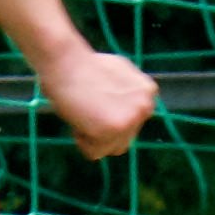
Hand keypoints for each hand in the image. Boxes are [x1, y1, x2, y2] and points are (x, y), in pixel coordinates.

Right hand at [41, 39, 159, 160]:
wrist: (66, 62)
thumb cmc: (83, 66)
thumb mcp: (118, 75)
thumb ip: (127, 95)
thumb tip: (123, 111)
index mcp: (148, 93)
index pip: (131, 123)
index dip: (108, 116)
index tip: (96, 101)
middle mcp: (145, 107)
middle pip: (124, 140)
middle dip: (103, 130)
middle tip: (87, 108)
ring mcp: (131, 119)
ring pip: (110, 149)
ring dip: (93, 137)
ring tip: (84, 112)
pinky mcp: (114, 129)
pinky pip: (94, 153)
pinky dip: (82, 141)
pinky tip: (79, 118)